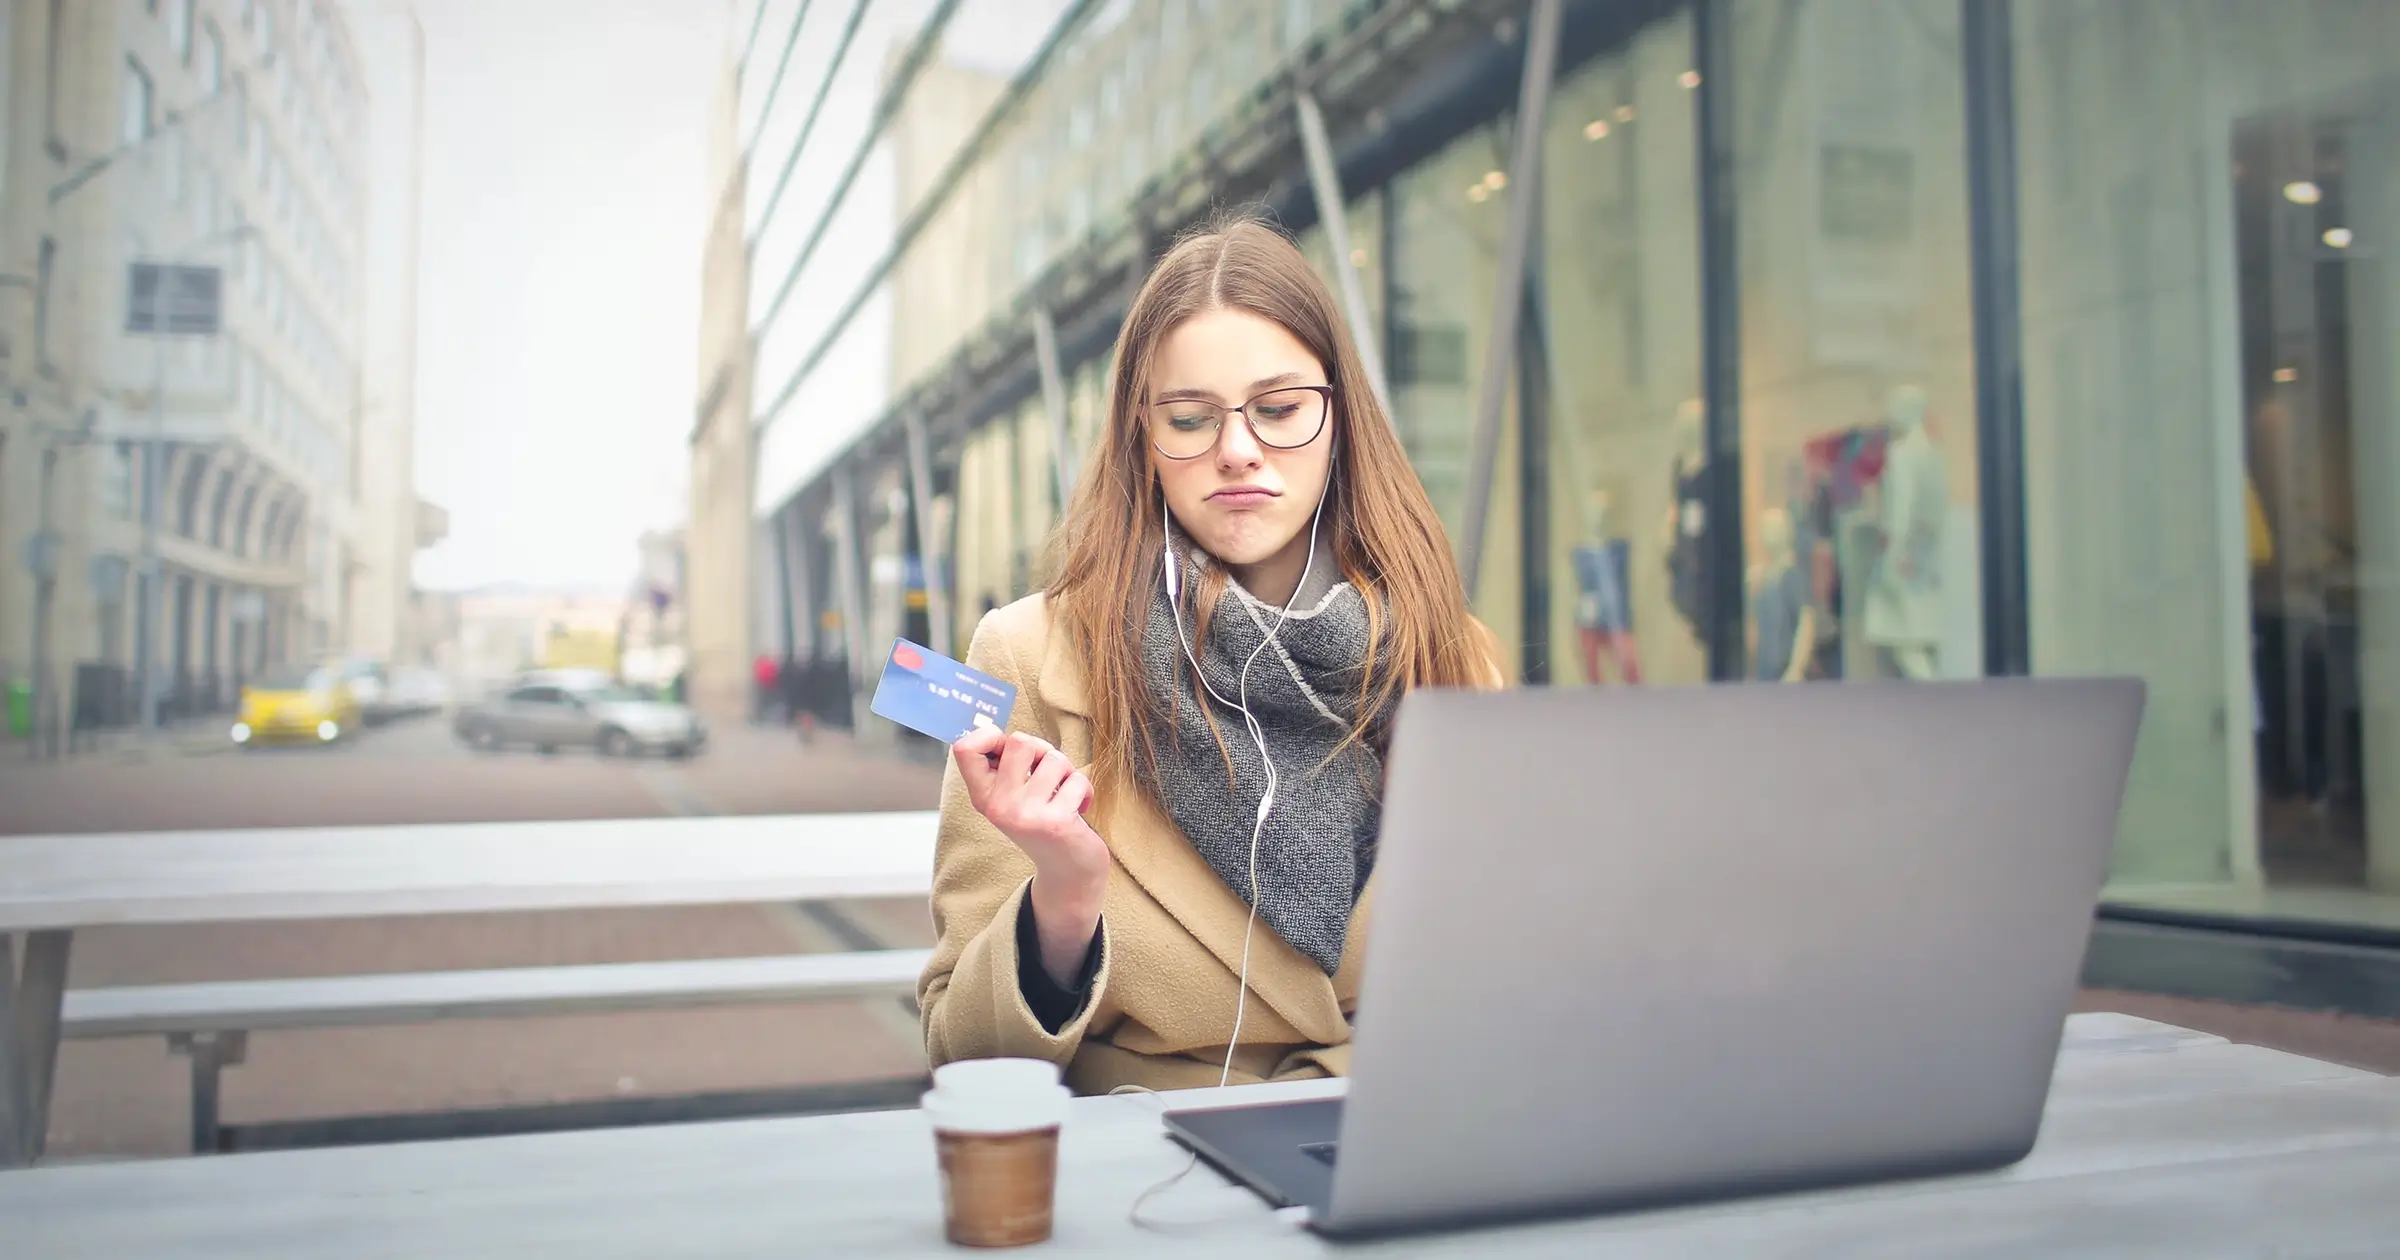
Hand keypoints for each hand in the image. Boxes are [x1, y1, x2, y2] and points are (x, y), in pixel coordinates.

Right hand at [954, 728, 1108, 988]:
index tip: (1008, 749)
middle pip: (1020, 741)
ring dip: (1068, 773)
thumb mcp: (1014, 796)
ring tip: (1063, 797)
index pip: (964, 749)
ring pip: (1055, 759)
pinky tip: (1078, 811)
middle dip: (1043, 750)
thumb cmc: (1044, 821)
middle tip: (1048, 775)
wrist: (1068, 873)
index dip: (990, 736)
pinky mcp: (1054, 822)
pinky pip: (1077, 780)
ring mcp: (1025, 815)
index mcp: (983, 796)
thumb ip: (1004, 767)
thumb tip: (989, 728)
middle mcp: (997, 806)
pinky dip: (1085, 791)